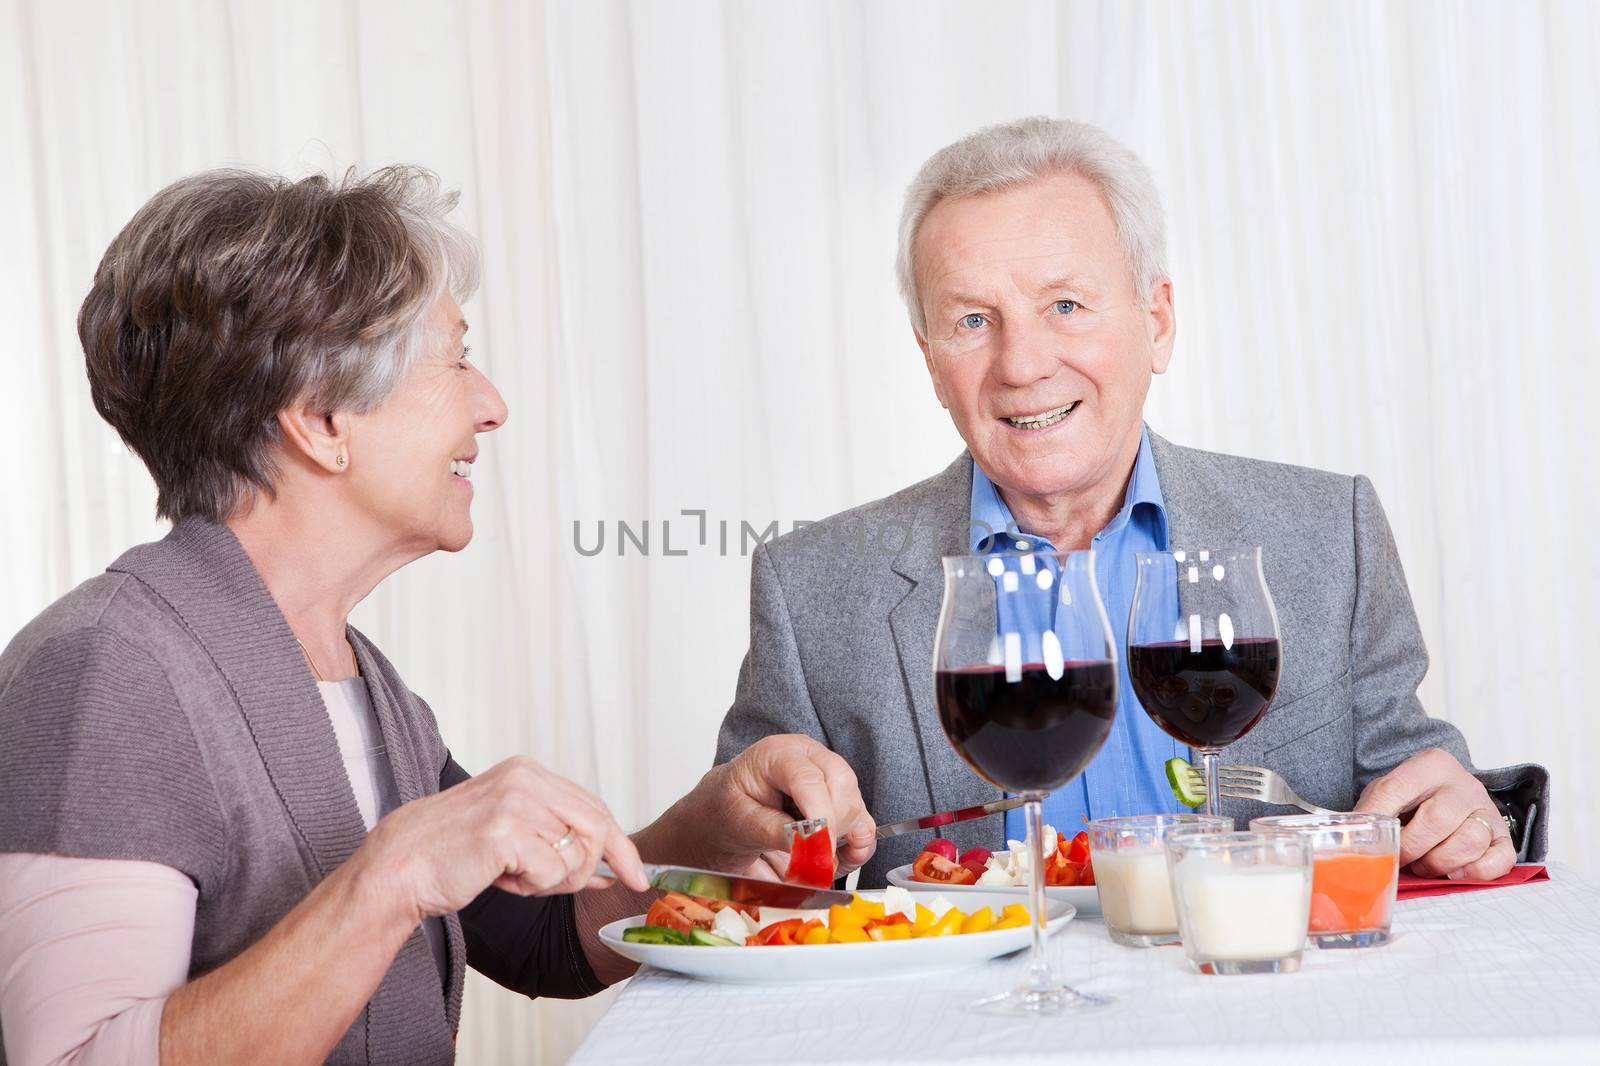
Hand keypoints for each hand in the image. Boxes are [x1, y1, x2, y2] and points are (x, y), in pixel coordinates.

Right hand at [357, 756, 649, 921]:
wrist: (400, 867)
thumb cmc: (453, 854)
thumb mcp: (513, 832)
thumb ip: (558, 838)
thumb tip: (610, 867)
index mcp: (528, 773)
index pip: (594, 807)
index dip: (620, 845)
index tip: (638, 876)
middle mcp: (526, 779)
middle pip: (596, 829)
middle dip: (589, 869)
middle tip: (547, 886)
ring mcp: (516, 801)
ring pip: (576, 857)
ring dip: (548, 882)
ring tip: (510, 875)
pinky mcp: (505, 830)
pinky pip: (552, 873)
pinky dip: (531, 887)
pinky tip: (500, 879)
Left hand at [643, 734, 875, 877]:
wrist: (721, 816)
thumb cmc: (724, 810)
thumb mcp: (737, 821)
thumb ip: (773, 830)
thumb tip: (808, 841)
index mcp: (778, 753)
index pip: (809, 780)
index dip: (819, 816)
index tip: (820, 850)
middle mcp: (809, 758)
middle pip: (842, 785)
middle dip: (832, 828)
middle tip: (812, 859)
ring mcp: (828, 779)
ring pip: (856, 807)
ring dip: (841, 841)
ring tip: (809, 862)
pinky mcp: (840, 803)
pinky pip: (863, 826)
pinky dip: (855, 849)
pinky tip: (831, 861)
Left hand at [1355, 748, 1513, 880]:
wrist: (1447, 794)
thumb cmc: (1412, 800)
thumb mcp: (1386, 794)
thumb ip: (1371, 811)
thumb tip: (1349, 840)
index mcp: (1429, 765)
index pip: (1395, 790)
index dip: (1377, 819)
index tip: (1367, 840)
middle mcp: (1463, 784)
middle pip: (1438, 820)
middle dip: (1411, 848)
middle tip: (1398, 858)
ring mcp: (1487, 809)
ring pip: (1469, 840)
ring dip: (1439, 862)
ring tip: (1423, 863)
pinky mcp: (1504, 836)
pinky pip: (1499, 859)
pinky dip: (1474, 871)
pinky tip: (1454, 871)